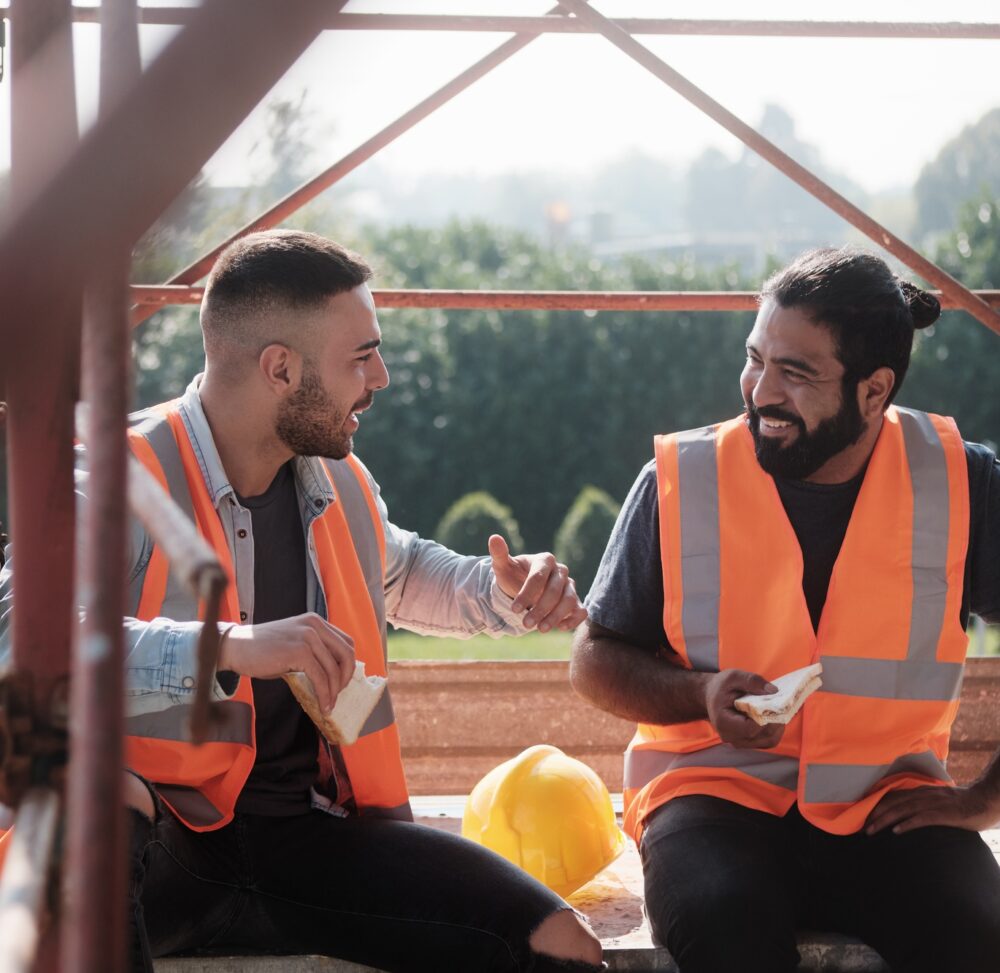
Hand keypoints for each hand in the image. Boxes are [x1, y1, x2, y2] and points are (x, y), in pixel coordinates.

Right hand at [218, 613, 354, 711]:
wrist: (235, 647)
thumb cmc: (261, 650)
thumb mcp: (293, 644)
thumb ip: (313, 652)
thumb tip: (332, 676)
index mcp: (316, 621)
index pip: (346, 642)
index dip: (348, 664)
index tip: (341, 681)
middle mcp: (315, 625)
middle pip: (347, 653)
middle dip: (346, 678)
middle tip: (338, 695)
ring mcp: (308, 636)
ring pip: (333, 669)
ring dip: (333, 692)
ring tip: (328, 706)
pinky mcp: (299, 651)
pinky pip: (320, 677)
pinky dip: (324, 694)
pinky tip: (322, 706)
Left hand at [488, 535, 587, 632]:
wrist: (522, 588)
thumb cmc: (513, 576)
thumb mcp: (503, 566)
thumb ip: (499, 554)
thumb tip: (494, 537)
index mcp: (545, 559)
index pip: (538, 576)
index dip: (526, 593)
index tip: (514, 608)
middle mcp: (561, 571)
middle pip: (555, 590)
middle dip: (541, 608)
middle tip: (526, 624)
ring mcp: (570, 586)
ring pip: (570, 600)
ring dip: (556, 616)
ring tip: (541, 629)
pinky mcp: (575, 601)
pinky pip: (581, 610)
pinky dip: (574, 619)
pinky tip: (561, 628)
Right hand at [704, 669, 783, 749]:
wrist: (711, 697)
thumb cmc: (721, 687)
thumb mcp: (733, 676)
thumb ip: (752, 681)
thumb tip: (774, 691)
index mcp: (724, 723)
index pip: (751, 728)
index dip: (766, 717)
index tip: (776, 703)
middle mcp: (732, 738)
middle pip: (764, 735)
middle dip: (777, 720)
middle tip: (785, 704)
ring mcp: (741, 742)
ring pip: (769, 740)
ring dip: (779, 725)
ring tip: (781, 709)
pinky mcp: (749, 742)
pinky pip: (769, 740)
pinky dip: (776, 729)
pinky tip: (776, 715)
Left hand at [865, 784, 999, 834]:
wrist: (986, 800)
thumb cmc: (963, 803)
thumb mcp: (939, 800)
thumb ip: (924, 803)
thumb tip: (909, 812)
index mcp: (921, 791)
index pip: (893, 796)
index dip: (877, 804)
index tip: (863, 814)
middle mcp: (924, 794)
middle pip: (893, 802)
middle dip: (875, 814)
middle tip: (862, 826)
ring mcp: (934, 803)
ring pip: (903, 809)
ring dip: (885, 819)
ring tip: (871, 829)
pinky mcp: (945, 813)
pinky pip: (923, 818)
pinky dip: (908, 824)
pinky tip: (897, 831)